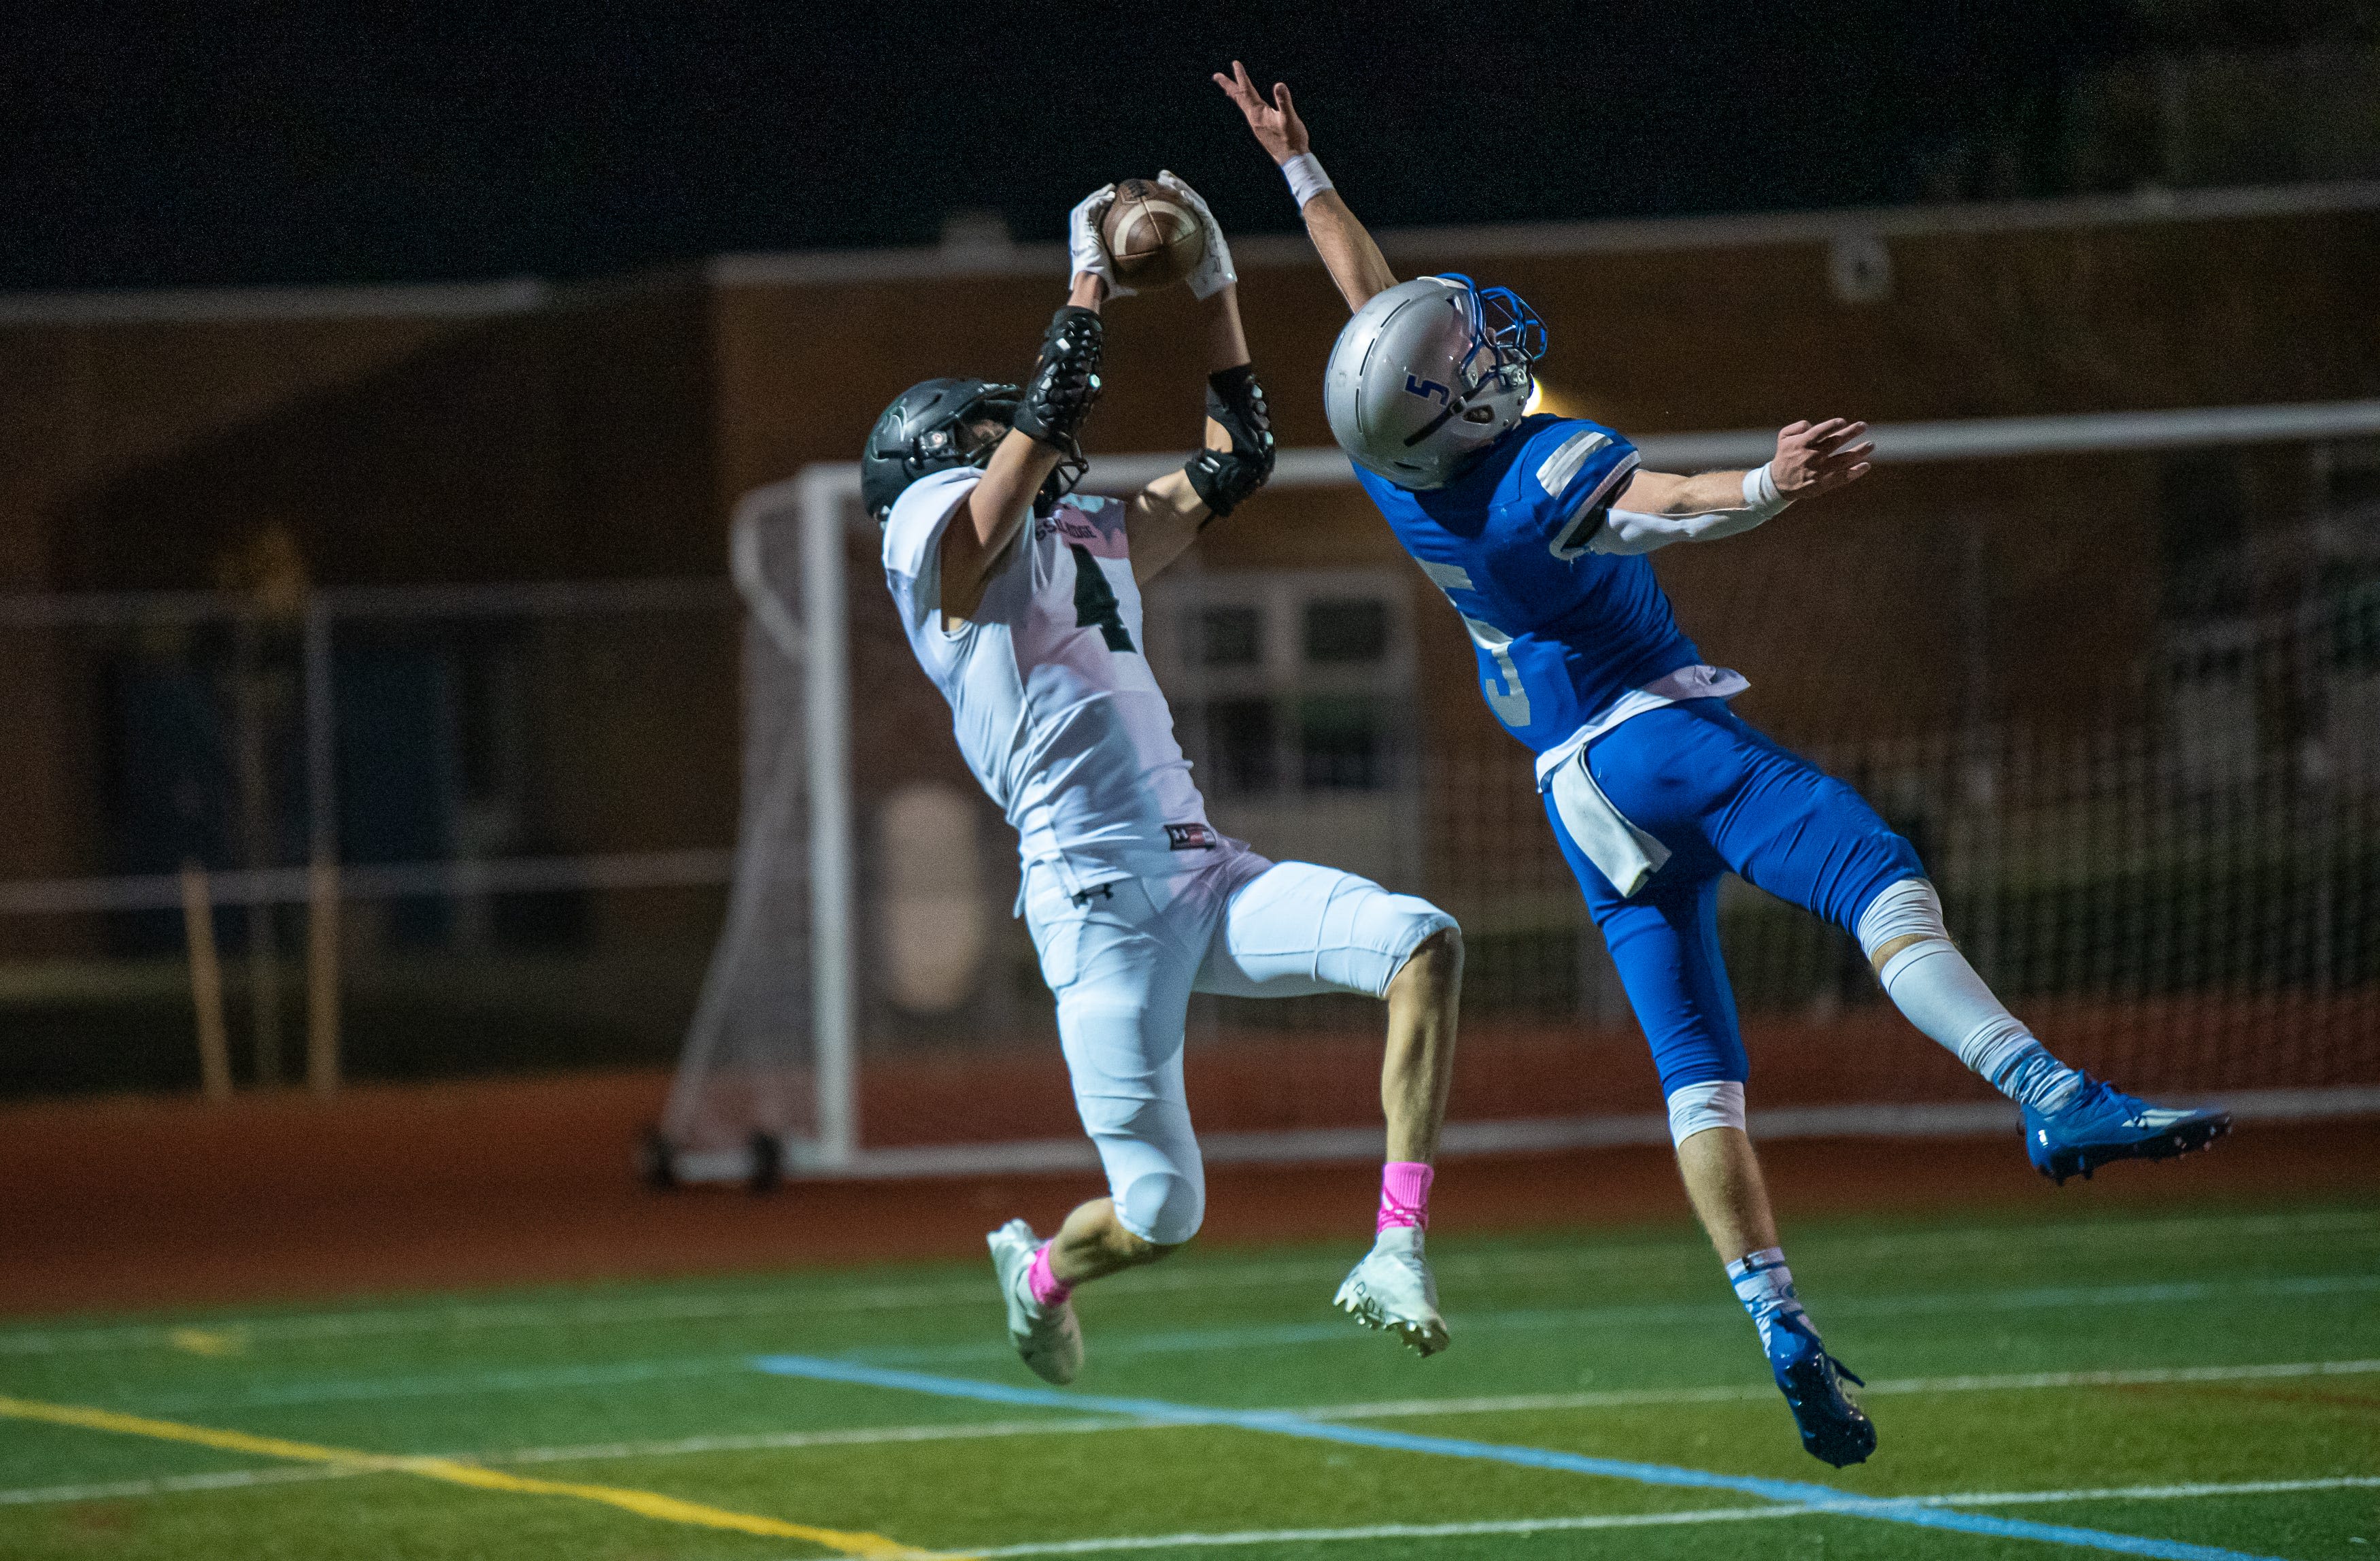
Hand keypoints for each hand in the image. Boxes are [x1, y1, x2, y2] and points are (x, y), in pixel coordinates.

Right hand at [1068, 184, 1129, 296]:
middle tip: (1111, 192)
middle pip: (1085, 212)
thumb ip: (1126, 285)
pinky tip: (1110, 196)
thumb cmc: (1103, 287)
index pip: (1088, 226)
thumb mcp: (1116, 285)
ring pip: (1085, 207)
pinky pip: (1089, 209)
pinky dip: (1098, 201)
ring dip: (1097, 196)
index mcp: (1086, 247)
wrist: (1092, 284)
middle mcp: (1080, 238)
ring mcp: (1080, 233)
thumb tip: (1138, 290)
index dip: (1097, 215)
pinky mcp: (1082, 230)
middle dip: (1096, 199)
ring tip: (1110, 189)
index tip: (1111, 208)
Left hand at [1154, 170, 1235, 299]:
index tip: (1155, 188)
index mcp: (1194, 233)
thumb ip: (1159, 262)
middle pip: (1189, 201)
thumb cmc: (1196, 286)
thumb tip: (1134, 264)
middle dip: (1176, 186)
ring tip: (1168, 178)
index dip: (1170, 197)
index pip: (1181, 211)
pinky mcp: (1215, 231)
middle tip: (1161, 175)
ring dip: (1182, 187)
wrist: (1216, 292)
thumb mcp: (1173, 271)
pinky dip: (1192, 201)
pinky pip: (1202, 212)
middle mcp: (1202, 227)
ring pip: (1196, 201)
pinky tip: (1180, 194)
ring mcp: (1210, 227)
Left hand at [1212, 60, 1308, 164]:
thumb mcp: (1290, 118)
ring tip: (1227, 88)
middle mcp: (1253, 118)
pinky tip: (1247, 105)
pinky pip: (1248, 112)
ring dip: (1234, 94)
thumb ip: (1284, 101)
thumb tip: (1279, 85)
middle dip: (1228, 85)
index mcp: (1258, 113)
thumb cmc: (1292, 139)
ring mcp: (1256, 124)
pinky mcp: (1260, 129)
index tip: (1235, 63)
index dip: (1241, 76)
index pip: (1247, 91)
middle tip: (1216, 76)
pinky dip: (1243, 103)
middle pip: (1238, 98)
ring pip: (1242, 105)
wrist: (1292, 159)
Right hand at [1771, 418, 1873, 497]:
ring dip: (1858, 452)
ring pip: (1842, 460)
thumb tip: (1813, 424)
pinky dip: (1855, 472)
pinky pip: (1842, 477)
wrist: (1778, 483)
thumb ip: (1798, 427)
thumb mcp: (1784, 437)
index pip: (1818, 432)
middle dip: (1851, 433)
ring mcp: (1818, 471)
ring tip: (1871, 445)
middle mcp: (1810, 457)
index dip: (1831, 426)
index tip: (1843, 422)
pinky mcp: (1822, 483)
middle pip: (1834, 443)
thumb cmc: (1785, 455)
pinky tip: (1866, 465)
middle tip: (1863, 425)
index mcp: (1801, 444)